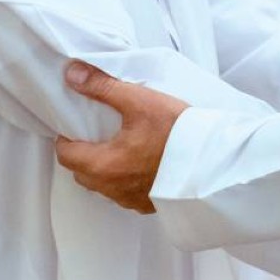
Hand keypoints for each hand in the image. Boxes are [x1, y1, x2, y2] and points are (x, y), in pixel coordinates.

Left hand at [54, 61, 188, 213]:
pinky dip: (125, 179)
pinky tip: (141, 162)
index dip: (66, 138)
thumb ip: (103, 87)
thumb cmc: (176, 133)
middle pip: (82, 173)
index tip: (75, 125)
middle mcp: (113, 188)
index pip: (66, 155)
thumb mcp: (139, 101)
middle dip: (83, 154)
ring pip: (104, 185)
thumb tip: (72, 75)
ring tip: (119, 146)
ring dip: (104, 168)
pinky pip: (125, 193)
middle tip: (95, 133)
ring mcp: (131, 200)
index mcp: (104, 165)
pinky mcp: (149, 204)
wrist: (213, 161)